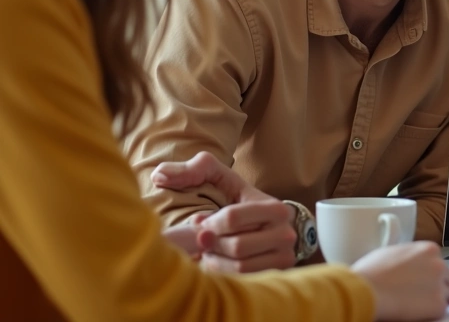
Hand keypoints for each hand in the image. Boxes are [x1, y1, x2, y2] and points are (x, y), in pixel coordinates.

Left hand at [152, 152, 296, 272]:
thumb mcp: (222, 179)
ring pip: (239, 265)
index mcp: (275, 208)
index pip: (232, 218)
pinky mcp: (278, 273)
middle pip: (236, 246)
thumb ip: (195, 169)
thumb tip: (160, 175)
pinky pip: (243, 280)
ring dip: (216, 259)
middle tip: (204, 239)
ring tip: (211, 249)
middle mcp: (286, 233)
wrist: (269, 225)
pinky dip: (224, 272)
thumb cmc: (238, 201)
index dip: (208, 223)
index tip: (201, 222)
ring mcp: (285, 255)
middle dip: (212, 243)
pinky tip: (219, 260)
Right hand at [352, 241, 448, 320]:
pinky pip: (442, 310)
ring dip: (440, 300)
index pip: (443, 263)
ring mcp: (440, 285)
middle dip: (446, 288)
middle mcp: (439, 265)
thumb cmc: (370, 273)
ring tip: (421, 305)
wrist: (365, 291)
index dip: (435, 275)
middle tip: (433, 297)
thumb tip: (410, 262)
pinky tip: (416, 311)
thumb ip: (410, 256)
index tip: (427, 282)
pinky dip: (431, 313)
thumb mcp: (392, 252)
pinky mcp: (438, 305)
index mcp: (429, 250)